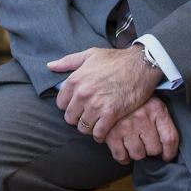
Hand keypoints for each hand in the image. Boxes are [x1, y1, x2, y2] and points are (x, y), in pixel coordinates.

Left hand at [48, 47, 163, 142]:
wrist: (141, 64)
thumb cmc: (116, 59)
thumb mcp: (90, 55)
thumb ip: (68, 61)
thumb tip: (50, 66)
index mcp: (75, 80)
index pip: (61, 104)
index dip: (69, 106)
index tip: (78, 106)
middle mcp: (83, 93)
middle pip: (70, 118)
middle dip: (78, 118)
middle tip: (87, 116)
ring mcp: (96, 105)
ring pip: (83, 128)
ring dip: (89, 127)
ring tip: (96, 123)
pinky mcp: (111, 114)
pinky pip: (98, 133)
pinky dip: (100, 135)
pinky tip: (104, 130)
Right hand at [104, 97, 179, 163]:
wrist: (111, 87)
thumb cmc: (133, 98)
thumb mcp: (152, 101)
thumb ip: (161, 119)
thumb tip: (167, 145)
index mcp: (156, 109)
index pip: (169, 138)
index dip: (170, 152)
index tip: (167, 156)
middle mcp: (143, 118)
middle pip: (154, 149)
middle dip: (151, 150)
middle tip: (146, 145)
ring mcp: (126, 127)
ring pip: (138, 154)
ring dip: (137, 153)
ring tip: (135, 145)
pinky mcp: (111, 134)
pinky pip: (120, 155)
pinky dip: (123, 158)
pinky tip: (124, 152)